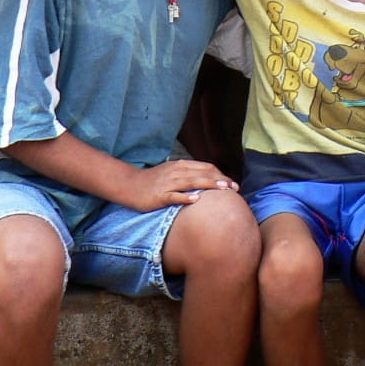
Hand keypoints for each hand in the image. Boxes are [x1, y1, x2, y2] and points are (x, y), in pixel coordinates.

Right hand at [121, 159, 238, 213]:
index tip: (232, 183)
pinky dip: (185, 197)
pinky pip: (174, 195)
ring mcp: (168, 183)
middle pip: (203, 173)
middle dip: (220, 180)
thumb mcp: (172, 172)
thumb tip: (207, 180)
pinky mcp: (160, 195)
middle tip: (234, 188)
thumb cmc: (153, 181)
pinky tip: (196, 200)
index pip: (206, 167)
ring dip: (209, 185)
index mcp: (181, 165)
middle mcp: (177, 171)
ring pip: (192, 182)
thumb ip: (188, 174)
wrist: (130, 185)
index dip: (220, 174)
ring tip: (223, 189)